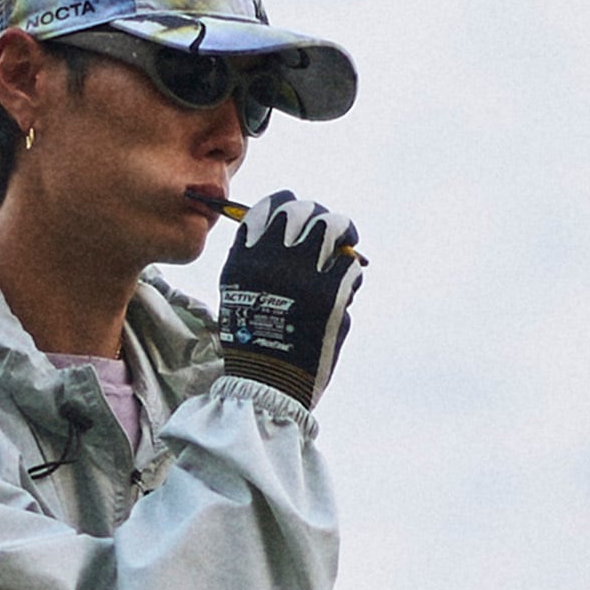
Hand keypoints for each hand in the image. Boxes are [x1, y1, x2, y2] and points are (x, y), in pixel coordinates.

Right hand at [217, 193, 366, 402]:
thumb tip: (278, 234)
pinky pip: (351, 266)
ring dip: (344, 231)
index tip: (297, 212)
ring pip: (333, 225)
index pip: (267, 207)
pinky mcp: (332, 295)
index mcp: (246, 260)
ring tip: (349, 242)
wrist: (269, 386)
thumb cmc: (254, 345)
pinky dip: (352, 273)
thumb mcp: (236, 297)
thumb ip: (251, 263)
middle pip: (302, 209)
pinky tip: (348, 288)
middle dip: (318, 214)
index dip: (286, 203)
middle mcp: (272, 261)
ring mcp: (304, 275)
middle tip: (331, 229)